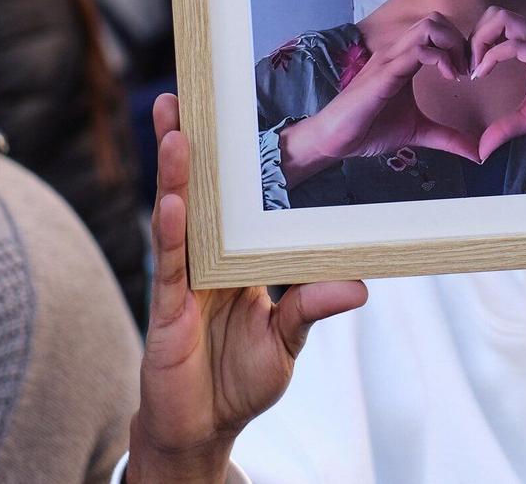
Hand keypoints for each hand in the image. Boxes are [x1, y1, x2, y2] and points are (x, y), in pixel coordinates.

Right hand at [129, 94, 367, 483]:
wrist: (202, 430)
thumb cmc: (240, 381)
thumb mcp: (287, 340)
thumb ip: (312, 307)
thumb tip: (359, 285)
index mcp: (234, 259)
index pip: (230, 200)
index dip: (225, 161)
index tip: (226, 113)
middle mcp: (204, 260)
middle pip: (196, 193)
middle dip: (186, 145)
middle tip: (182, 95)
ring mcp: (182, 282)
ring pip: (178, 216)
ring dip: (177, 173)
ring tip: (178, 129)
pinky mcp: (167, 310)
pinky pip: (170, 264)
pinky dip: (171, 231)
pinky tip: (173, 200)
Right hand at [276, 13, 479, 183]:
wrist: (337, 140)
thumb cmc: (371, 130)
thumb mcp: (419, 132)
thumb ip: (447, 138)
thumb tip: (477, 154)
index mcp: (405, 60)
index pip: (437, 30)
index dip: (460, 46)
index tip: (470, 73)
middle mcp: (398, 53)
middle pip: (436, 20)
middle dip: (459, 40)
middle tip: (467, 70)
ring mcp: (391, 59)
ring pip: (429, 27)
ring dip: (452, 45)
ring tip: (459, 73)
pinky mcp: (385, 73)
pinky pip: (417, 50)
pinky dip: (441, 58)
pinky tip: (449, 78)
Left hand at [470, 5, 525, 161]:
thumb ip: (505, 128)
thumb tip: (482, 148)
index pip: (494, 25)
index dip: (474, 44)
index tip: (468, 72)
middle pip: (495, 12)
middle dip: (474, 36)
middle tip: (469, 66)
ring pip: (503, 18)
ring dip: (481, 40)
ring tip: (476, 68)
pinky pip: (517, 44)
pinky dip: (493, 56)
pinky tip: (485, 75)